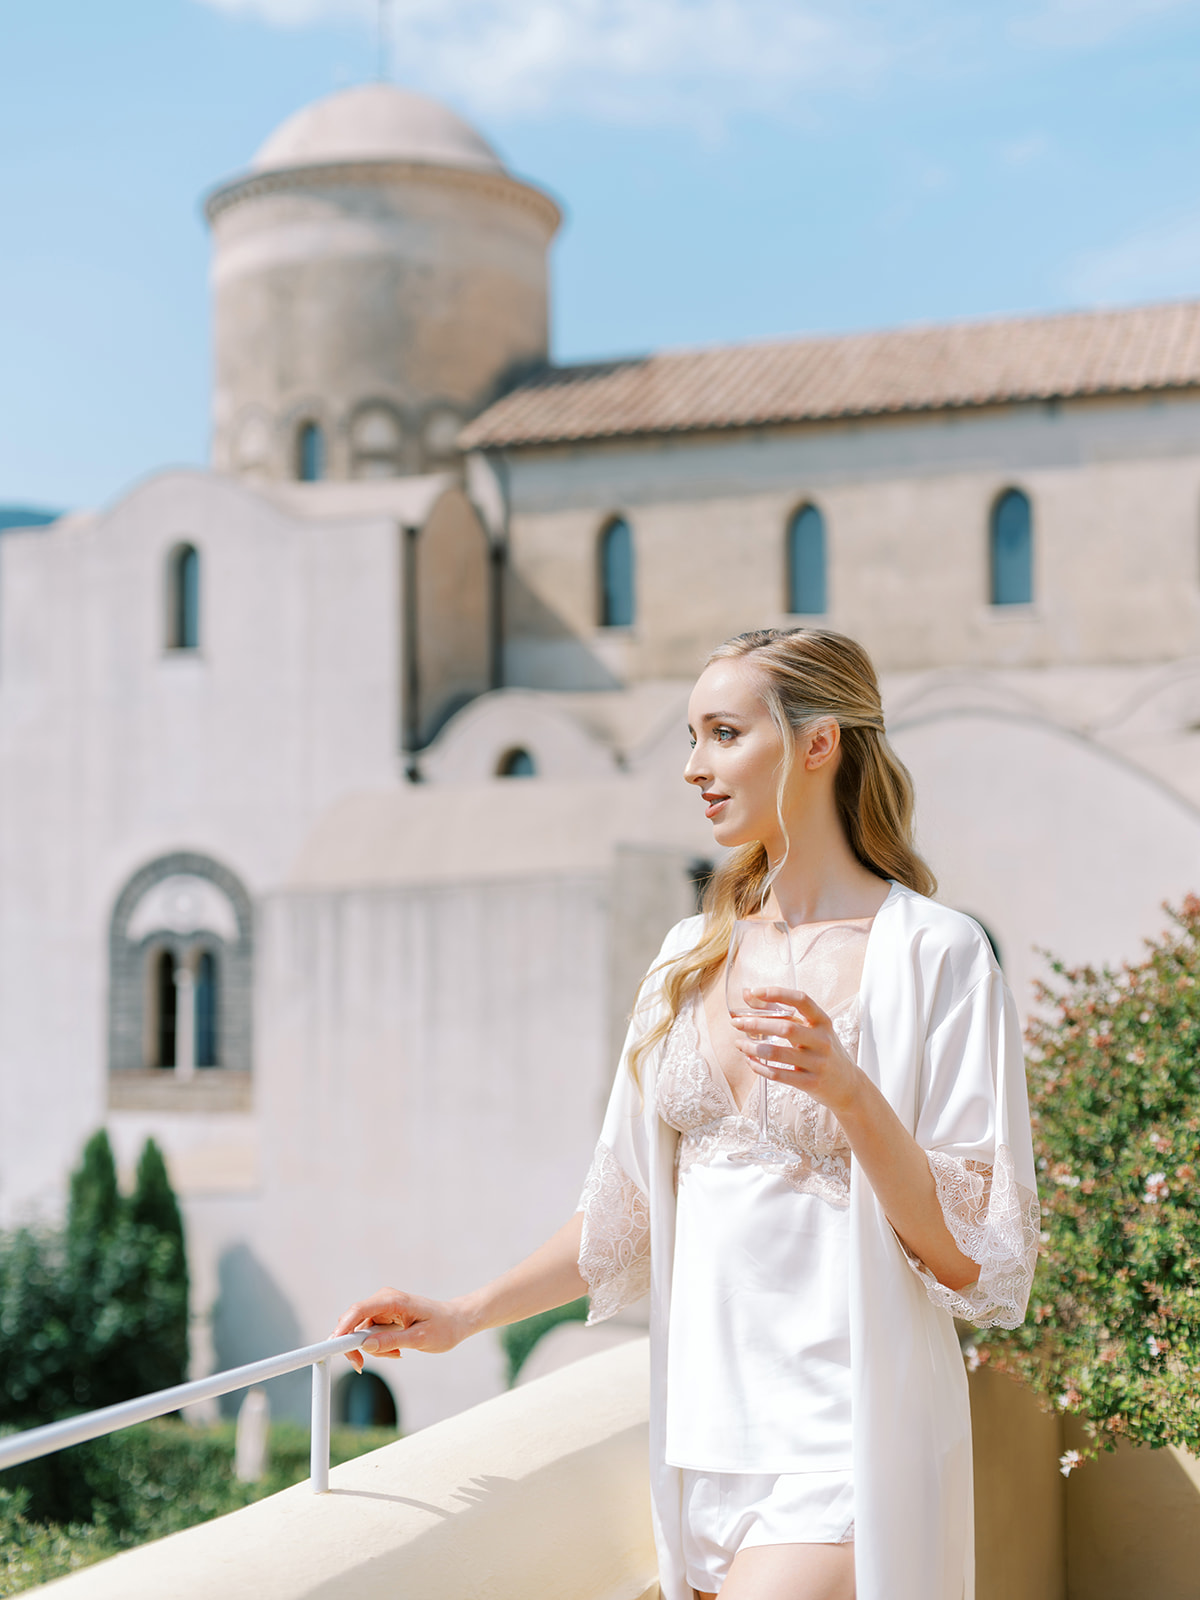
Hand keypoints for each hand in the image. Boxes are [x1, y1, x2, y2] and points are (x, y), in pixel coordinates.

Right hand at [331, 1287, 471, 1372]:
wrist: (456, 1321)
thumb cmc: (443, 1327)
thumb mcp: (419, 1339)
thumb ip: (392, 1341)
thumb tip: (366, 1345)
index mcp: (392, 1300)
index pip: (357, 1311)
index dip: (342, 1329)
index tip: (333, 1348)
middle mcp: (384, 1300)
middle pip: (353, 1322)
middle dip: (356, 1345)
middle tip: (363, 1365)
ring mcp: (383, 1308)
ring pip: (360, 1332)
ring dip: (372, 1348)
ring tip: (397, 1353)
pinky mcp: (384, 1317)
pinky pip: (369, 1334)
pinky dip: (378, 1346)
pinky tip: (397, 1350)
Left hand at [730, 986, 862, 1118]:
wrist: (848, 1086)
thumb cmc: (823, 1051)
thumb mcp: (810, 1029)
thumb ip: (782, 1011)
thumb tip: (747, 994)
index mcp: (823, 1021)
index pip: (801, 1000)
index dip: (777, 993)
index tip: (754, 992)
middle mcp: (822, 1040)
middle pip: (785, 1027)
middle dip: (756, 1024)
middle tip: (736, 1023)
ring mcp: (817, 1063)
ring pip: (778, 1053)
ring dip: (753, 1048)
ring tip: (739, 1044)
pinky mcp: (810, 1083)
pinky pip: (778, 1075)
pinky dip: (759, 1068)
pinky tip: (750, 1062)